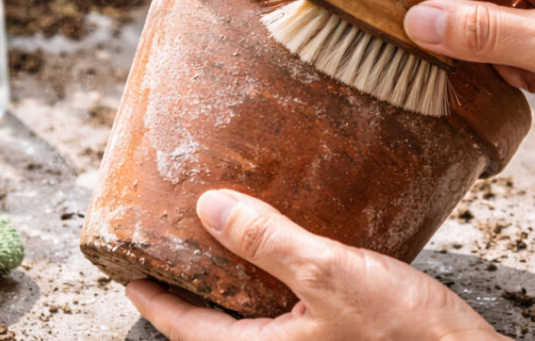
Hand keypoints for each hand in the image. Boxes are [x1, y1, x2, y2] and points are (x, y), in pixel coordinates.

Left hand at [127, 189, 504, 340]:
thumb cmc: (407, 335)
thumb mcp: (330, 275)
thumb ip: (268, 241)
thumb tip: (210, 208)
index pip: (185, 328)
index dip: (152, 296)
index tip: (127, 269)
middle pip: (213, 326)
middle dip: (187, 288)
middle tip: (169, 246)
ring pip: (247, 317)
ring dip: (228, 282)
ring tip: (217, 239)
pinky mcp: (334, 337)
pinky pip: (282, 310)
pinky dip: (267, 281)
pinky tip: (280, 249)